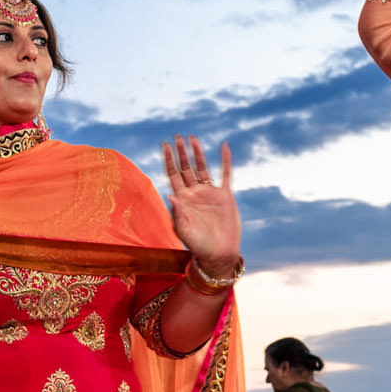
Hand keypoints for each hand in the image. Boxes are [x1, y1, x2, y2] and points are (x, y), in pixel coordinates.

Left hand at [161, 135, 239, 269]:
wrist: (218, 254)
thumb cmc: (198, 246)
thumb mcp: (184, 230)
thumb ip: (178, 213)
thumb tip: (170, 194)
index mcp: (182, 199)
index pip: (173, 175)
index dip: (168, 160)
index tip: (165, 145)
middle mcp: (194, 193)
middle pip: (186, 168)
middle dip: (181, 153)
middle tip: (177, 137)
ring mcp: (209, 193)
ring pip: (203, 168)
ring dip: (198, 153)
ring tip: (193, 138)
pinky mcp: (225, 196)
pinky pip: (225, 174)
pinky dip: (225, 161)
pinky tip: (224, 147)